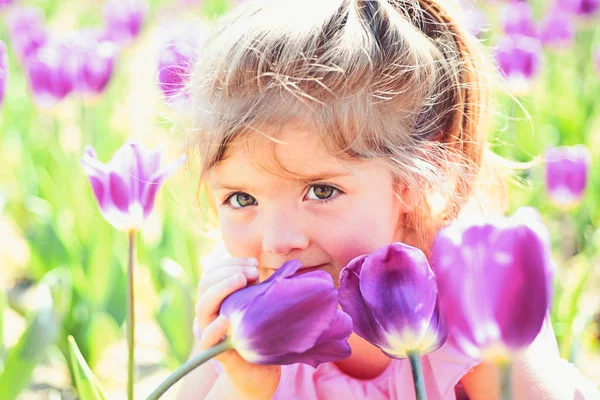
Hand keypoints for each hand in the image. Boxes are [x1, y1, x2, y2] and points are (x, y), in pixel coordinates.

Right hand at [195, 256, 280, 399]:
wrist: (260, 370)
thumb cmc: (261, 330)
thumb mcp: (259, 303)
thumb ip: (262, 285)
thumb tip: (281, 265)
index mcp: (218, 297)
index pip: (214, 272)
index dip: (231, 263)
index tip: (254, 262)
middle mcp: (210, 312)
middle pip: (206, 283)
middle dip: (229, 271)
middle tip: (253, 271)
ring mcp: (210, 330)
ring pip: (203, 305)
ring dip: (221, 288)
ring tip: (242, 280)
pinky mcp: (216, 351)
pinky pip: (207, 339)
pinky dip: (214, 328)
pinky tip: (226, 319)